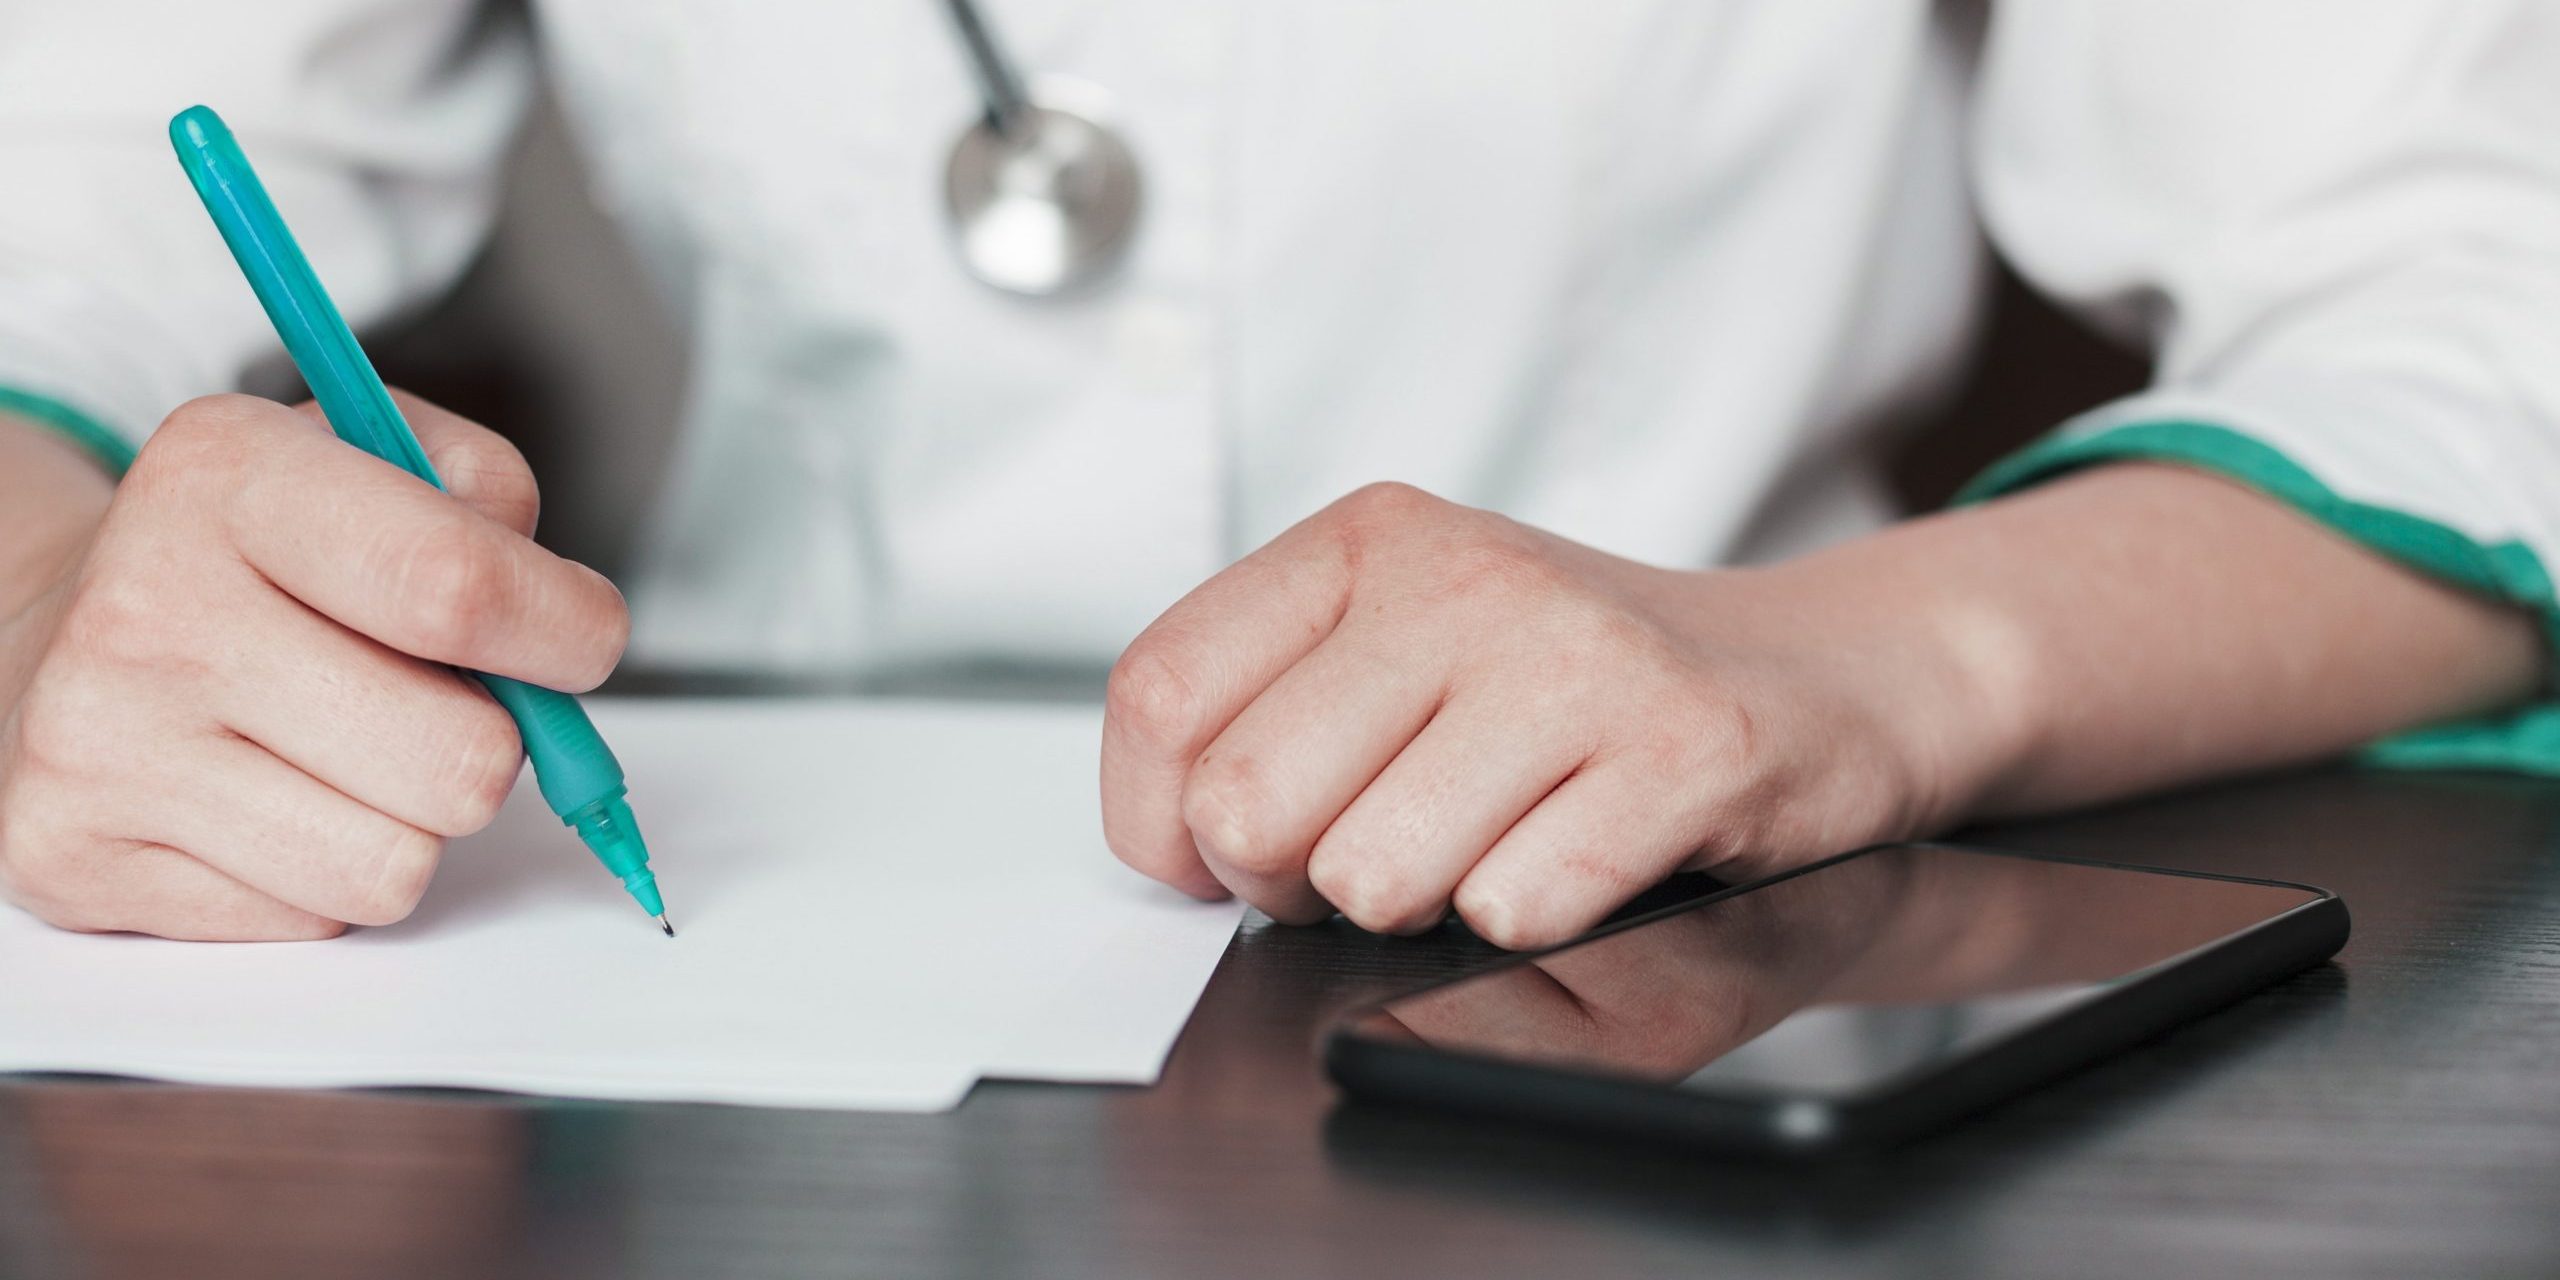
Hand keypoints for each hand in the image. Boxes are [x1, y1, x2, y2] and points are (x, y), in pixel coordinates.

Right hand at [0, 394, 627, 939]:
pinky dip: (327, 873)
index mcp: (227, 475)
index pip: (456, 587)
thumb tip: (562, 620)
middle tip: (432, 701)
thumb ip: (487, 494)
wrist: (61, 638)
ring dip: (412, 821)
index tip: (583, 638)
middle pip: (460, 758)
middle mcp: (146, 606)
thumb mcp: (370, 453)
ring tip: (347, 750)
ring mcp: (101, 744)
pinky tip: (267, 799)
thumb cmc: (255, 553)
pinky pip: (318, 918)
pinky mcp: (78, 858)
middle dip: (492, 742)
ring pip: (400, 864)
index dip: (565, 631)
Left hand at [1100, 482, 2011, 948]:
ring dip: (1427, 905)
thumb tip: (1170, 842)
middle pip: (1249, 808)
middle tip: (1386, 853)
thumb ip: (1270, 712)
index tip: (1221, 858)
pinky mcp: (1686, 749)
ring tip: (1500, 841)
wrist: (1815, 678)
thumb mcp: (1407, 647)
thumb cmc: (1579, 688)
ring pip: (1373, 879)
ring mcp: (1579, 657)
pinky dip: (1539, 920)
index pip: (1161, 694)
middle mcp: (1464, 576)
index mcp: (1369, 540)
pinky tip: (1588, 857)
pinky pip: (1519, 909)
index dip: (1164, 822)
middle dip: (1296, 884)